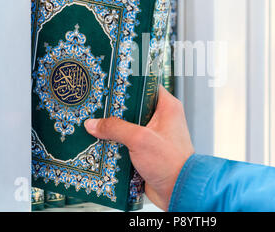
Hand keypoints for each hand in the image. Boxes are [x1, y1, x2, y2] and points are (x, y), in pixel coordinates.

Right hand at [85, 86, 193, 210]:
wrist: (178, 191)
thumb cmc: (173, 163)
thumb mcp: (140, 139)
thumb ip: (116, 128)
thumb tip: (95, 124)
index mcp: (167, 107)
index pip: (146, 86)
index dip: (129, 84)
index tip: (111, 84)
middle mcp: (161, 119)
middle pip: (133, 108)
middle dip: (115, 110)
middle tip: (97, 106)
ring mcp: (152, 136)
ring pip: (128, 126)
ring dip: (114, 129)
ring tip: (95, 125)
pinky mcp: (146, 151)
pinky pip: (126, 143)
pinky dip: (116, 144)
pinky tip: (101, 144)